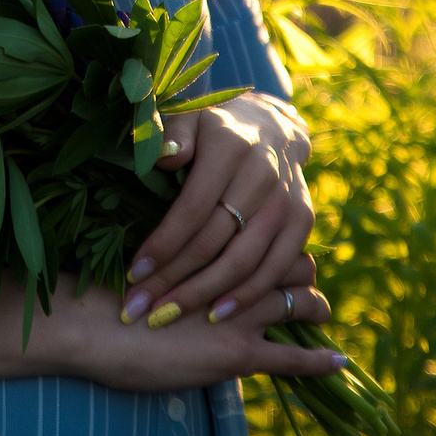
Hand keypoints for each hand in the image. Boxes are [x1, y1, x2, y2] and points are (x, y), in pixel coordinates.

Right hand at [55, 257, 339, 391]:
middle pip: (294, 263)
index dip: (280, 242)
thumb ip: (175, 241)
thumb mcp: (146, 252)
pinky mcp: (239, 355)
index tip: (282, 247)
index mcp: (220, 244)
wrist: (94, 326)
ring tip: (322, 313)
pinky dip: (319, 362)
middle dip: (302, 272)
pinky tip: (339, 363)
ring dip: (315, 308)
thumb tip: (184, 224)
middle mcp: (238, 274)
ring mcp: (242, 315)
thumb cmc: (109, 287)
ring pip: (302, 303)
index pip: (271, 235)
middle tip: (301, 280)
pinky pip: (293, 359)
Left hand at [120, 92, 312, 330]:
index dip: (163, 245)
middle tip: (139, 308)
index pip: (193, 208)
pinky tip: (216, 316)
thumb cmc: (212, 128)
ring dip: (204, 295)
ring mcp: (286, 202)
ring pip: (244, 261)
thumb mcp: (188, 117)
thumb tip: (167, 158)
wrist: (272, 127)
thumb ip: (171, 133)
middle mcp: (263, 175)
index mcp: (230, 147)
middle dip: (173, 280)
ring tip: (167, 318)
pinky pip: (275, 268)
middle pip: (215, 241)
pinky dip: (247, 296)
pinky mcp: (302, 221)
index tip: (133, 274)